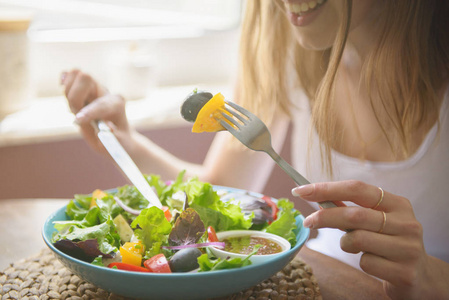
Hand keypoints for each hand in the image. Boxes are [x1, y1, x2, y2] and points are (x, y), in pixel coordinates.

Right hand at [61, 69, 130, 153]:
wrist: (117, 136)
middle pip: (85, 78)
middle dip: (75, 98)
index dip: (88, 112)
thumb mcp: (118, 144)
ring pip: (74, 73)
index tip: (77, 121)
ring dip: (68, 93)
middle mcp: (105, 92)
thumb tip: (108, 128)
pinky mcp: (82, 87)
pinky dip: (64, 86)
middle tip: (77, 114)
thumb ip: (112, 137)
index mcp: (117, 104)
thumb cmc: (118, 141)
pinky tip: (70, 99)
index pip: (100, 104)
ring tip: (75, 109)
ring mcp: (93, 87)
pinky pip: (67, 76)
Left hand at [292, 180, 448, 298]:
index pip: (357, 189)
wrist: (419, 276)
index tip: (301, 190)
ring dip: (346, 244)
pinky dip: (362, 262)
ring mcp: (407, 248)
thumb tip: (315, 196)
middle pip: (354, 214)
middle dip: (325, 217)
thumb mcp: (376, 221)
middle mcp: (406, 223)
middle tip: (308, 221)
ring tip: (356, 247)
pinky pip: (366, 262)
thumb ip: (351, 208)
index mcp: (397, 204)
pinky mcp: (404, 272)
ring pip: (357, 239)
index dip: (327, 188)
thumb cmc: (388, 242)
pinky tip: (375, 263)